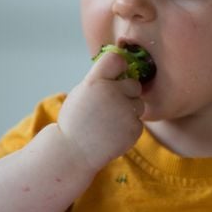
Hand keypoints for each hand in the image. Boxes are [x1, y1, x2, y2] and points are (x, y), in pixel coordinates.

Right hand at [56, 51, 143, 170]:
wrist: (73, 152)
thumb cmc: (76, 121)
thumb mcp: (82, 92)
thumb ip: (102, 79)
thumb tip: (124, 66)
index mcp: (96, 81)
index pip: (117, 59)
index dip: (119, 67)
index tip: (116, 75)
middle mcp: (112, 93)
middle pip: (134, 84)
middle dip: (125, 94)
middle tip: (108, 107)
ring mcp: (125, 111)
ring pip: (138, 104)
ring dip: (128, 111)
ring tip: (108, 122)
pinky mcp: (134, 128)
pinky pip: (138, 121)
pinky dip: (128, 127)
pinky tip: (112, 133)